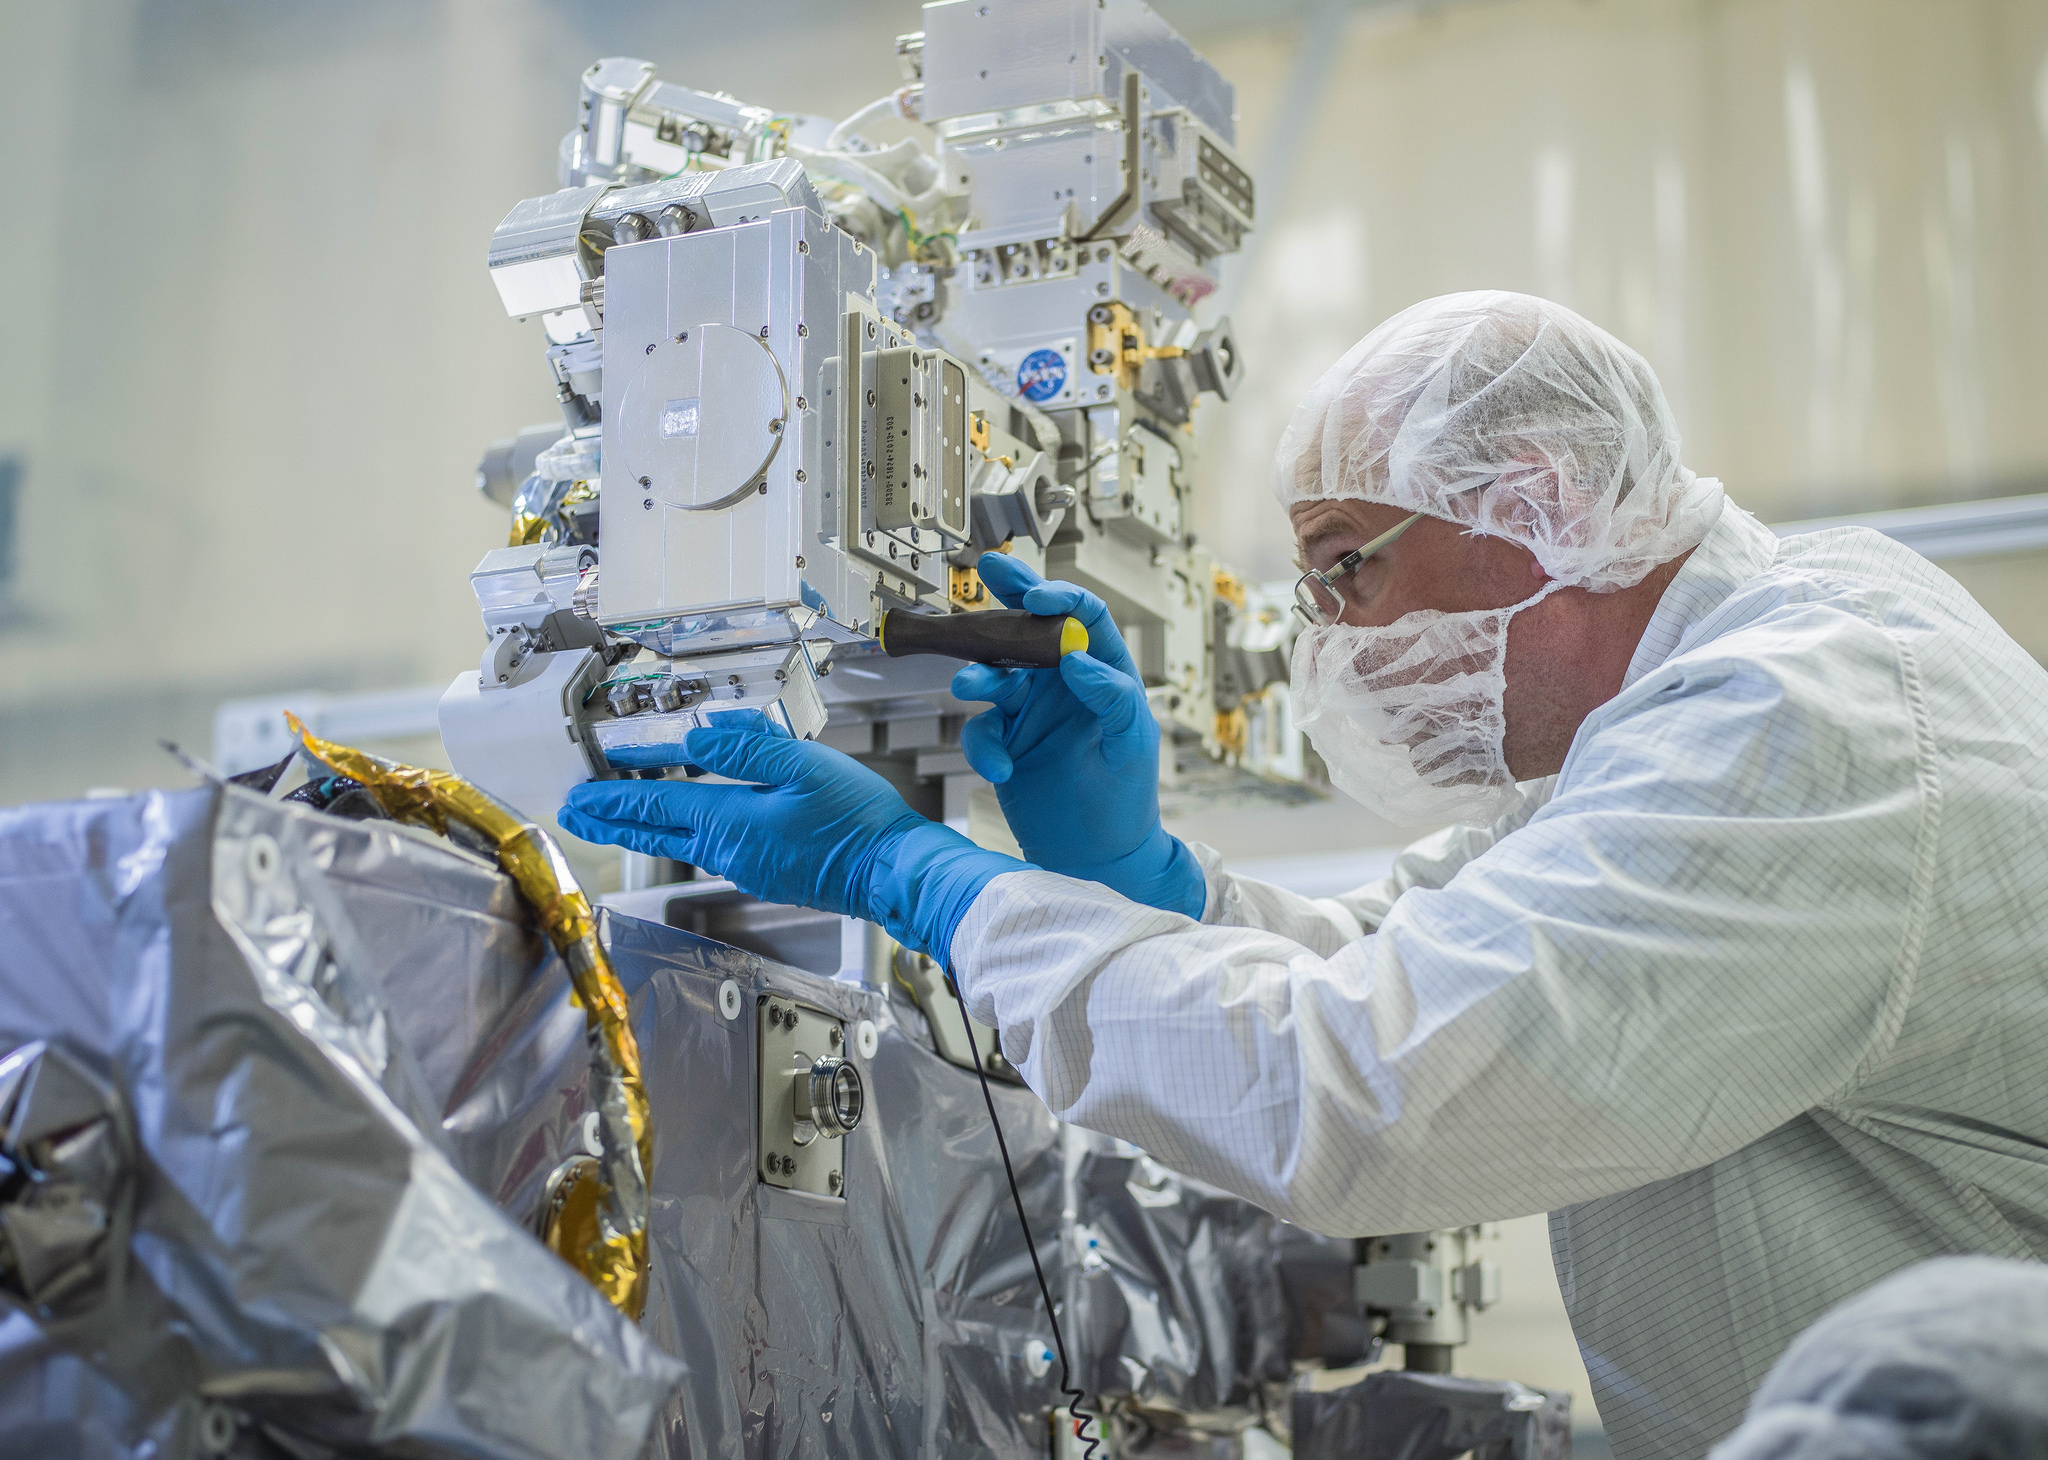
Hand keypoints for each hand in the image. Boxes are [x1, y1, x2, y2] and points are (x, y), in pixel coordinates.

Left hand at [557, 711, 1024, 958]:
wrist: (892, 870)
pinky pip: (710, 848)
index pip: (658, 803)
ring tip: (617, 815)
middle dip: (612, 820)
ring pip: (681, 841)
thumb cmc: (858, 820)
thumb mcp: (803, 765)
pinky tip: (685, 825)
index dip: (615, 793)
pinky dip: (682, 833)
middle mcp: (730, 851)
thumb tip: (699, 736)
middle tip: (575, 813)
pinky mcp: (767, 873)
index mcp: (732, 822)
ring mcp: (748, 866)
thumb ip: (746, 749)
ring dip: (644, 825)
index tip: (580, 790)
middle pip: (657, 831)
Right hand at [951, 553, 1204, 917]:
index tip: (1038, 598)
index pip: (1083, 619)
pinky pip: (982, 729)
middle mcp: (1064, 685)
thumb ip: (1112, 697)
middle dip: (1011, 598)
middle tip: (991, 569)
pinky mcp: (1006, 742)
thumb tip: (1080, 657)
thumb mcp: (1130, 745)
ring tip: (971, 687)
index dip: (1061, 599)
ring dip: (980, 675)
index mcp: (1104, 674)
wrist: (1096, 857)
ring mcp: (1031, 712)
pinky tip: (1003, 769)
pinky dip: (983, 747)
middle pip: (1032, 629)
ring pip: (995, 673)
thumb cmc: (1126, 801)